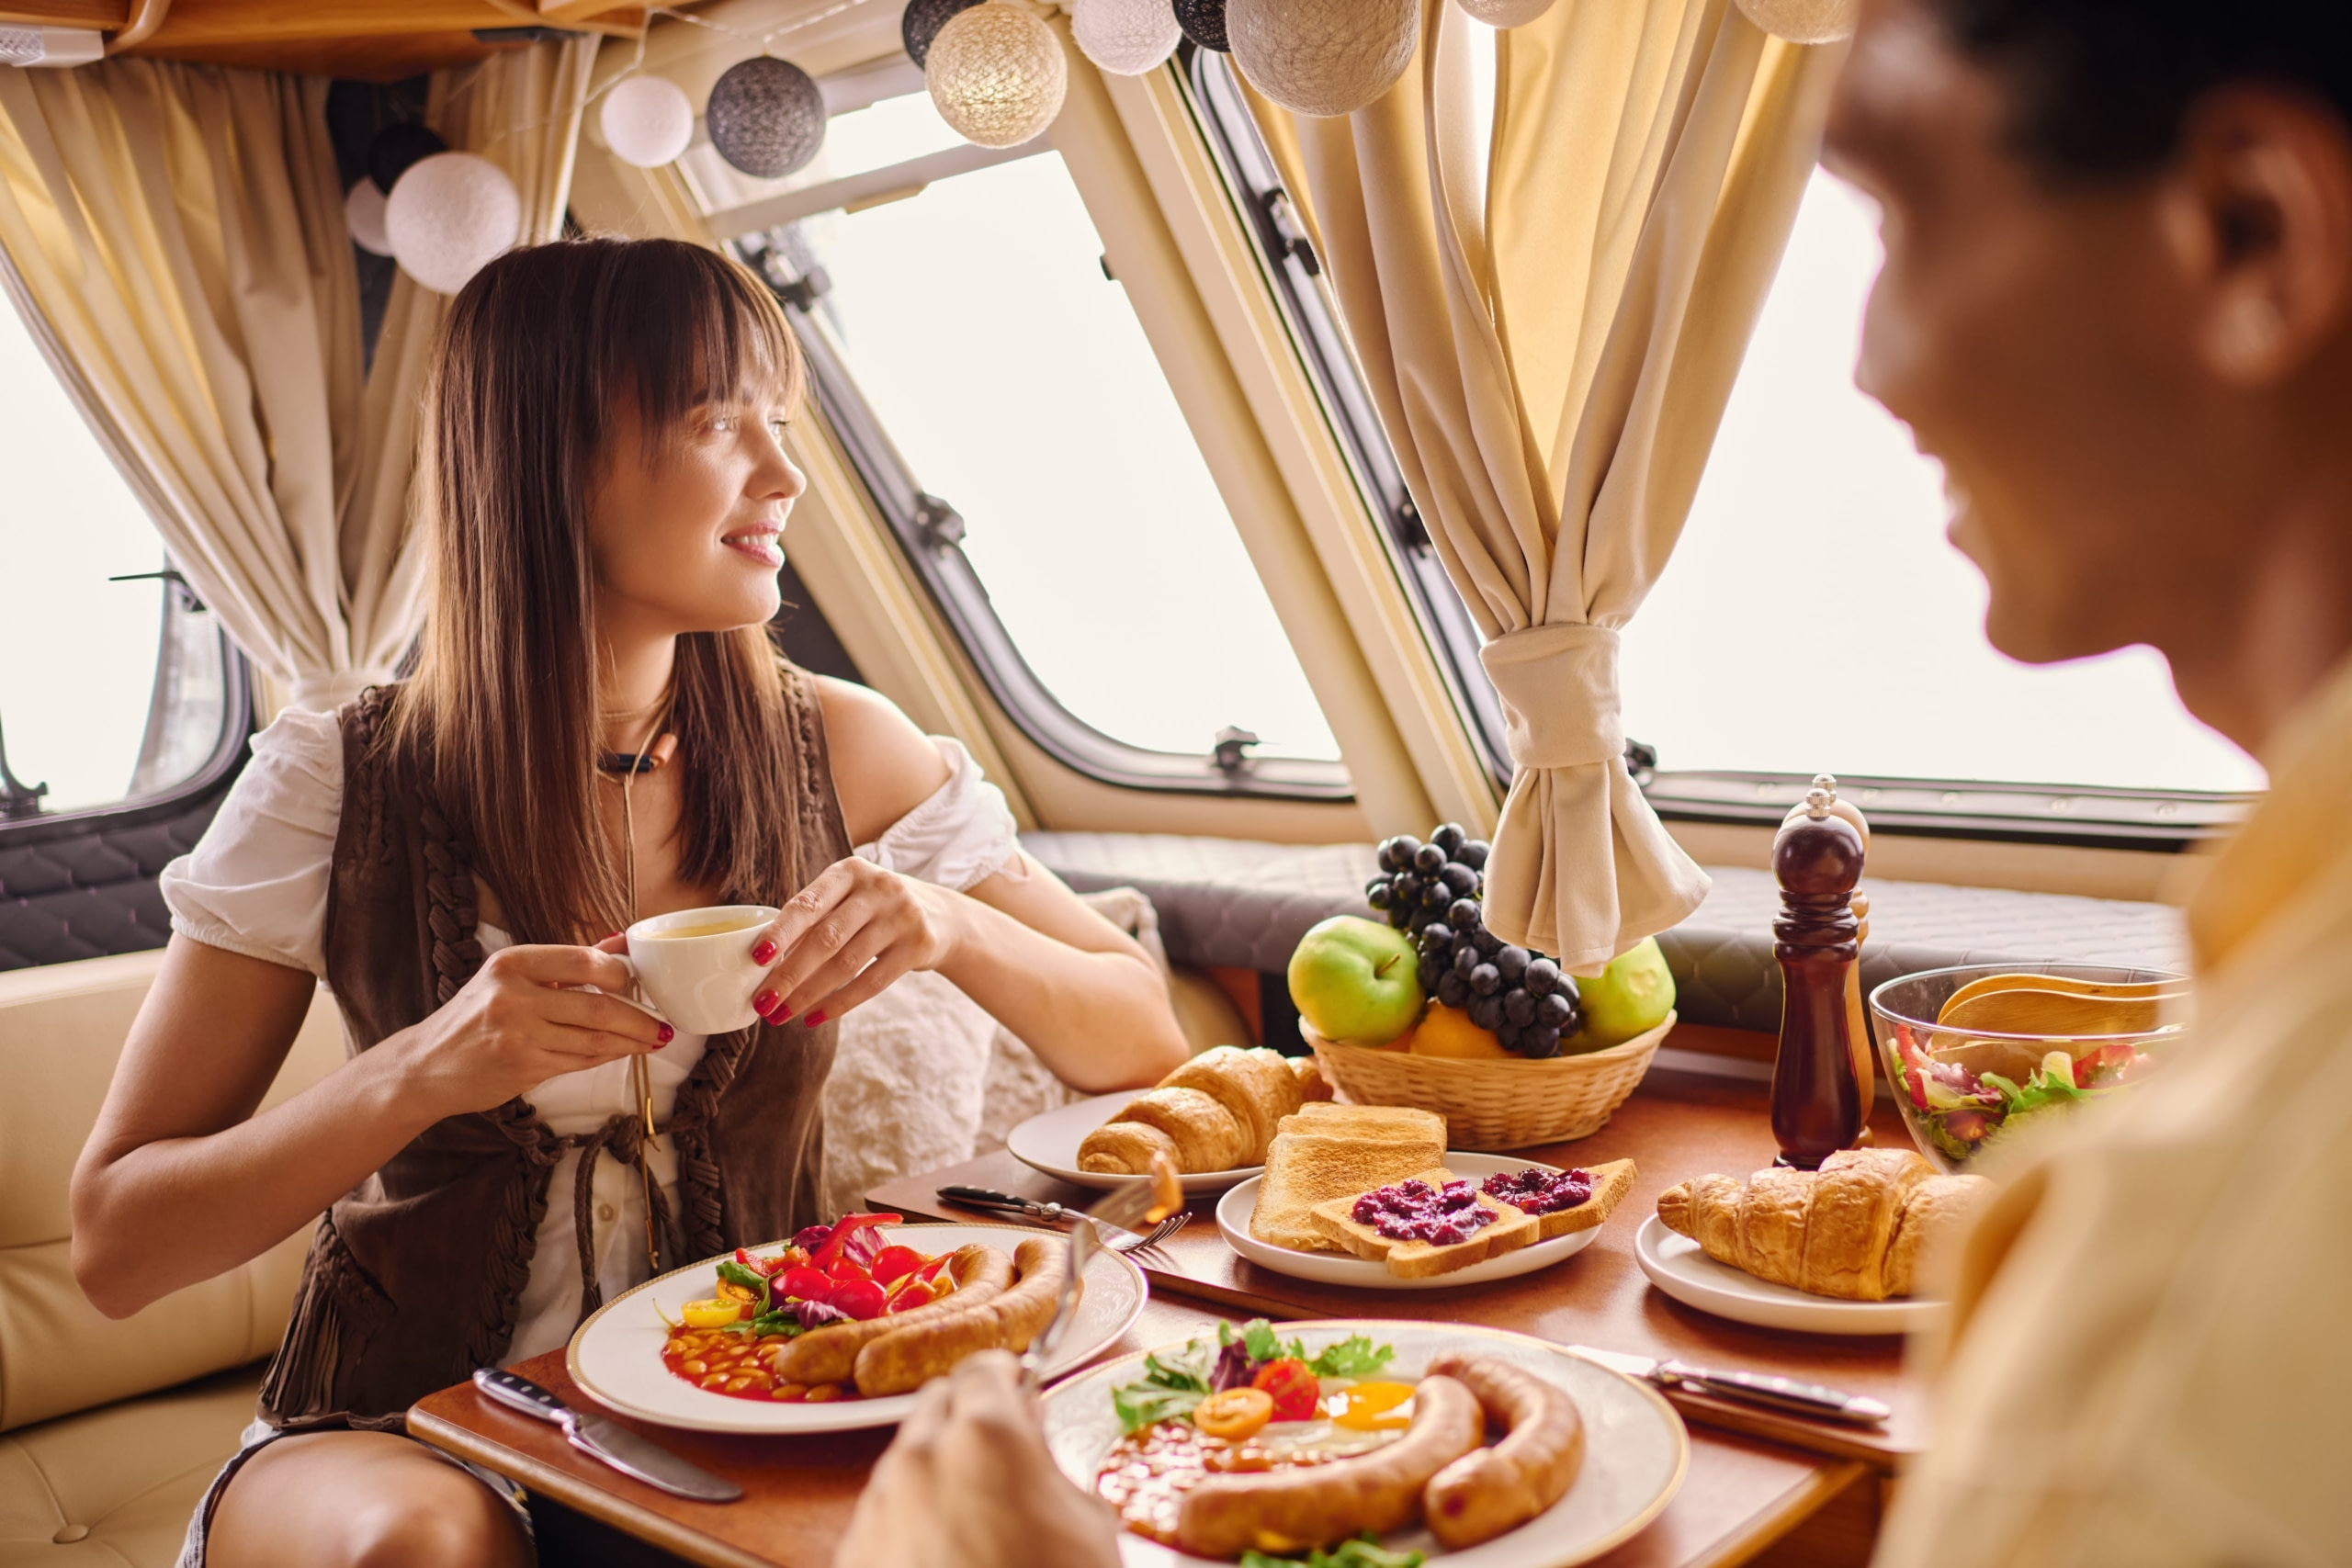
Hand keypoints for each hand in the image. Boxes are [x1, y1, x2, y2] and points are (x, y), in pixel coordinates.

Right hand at [388, 944, 672, 1119]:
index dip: (622, 973)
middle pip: (599, 1007)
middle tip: (663, 1022)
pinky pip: (580, 1061)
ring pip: (595, 1039)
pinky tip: (623, 1052)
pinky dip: (607, 1056)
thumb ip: (563, 964)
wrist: (426, 1066)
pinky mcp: (524, 1068)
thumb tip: (618, 944)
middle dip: (640, 1018)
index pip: (584, 961)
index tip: (639, 982)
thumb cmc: (474, 1017)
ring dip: (632, 1041)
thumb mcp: (508, 978)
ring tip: (655, 1039)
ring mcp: (519, 1036)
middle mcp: (514, 997)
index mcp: (512, 964)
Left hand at [745, 856, 960, 1025]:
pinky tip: (814, 1018)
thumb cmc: (874, 908)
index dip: (780, 932)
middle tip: (762, 1002)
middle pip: (825, 938)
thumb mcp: (848, 897)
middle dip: (788, 974)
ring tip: (781, 1015)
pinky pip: (871, 983)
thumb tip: (764, 960)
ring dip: (808, 995)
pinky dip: (838, 1004)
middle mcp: (878, 888)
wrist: (940, 914)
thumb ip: (814, 918)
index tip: (755, 958)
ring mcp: (901, 916)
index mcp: (850, 871)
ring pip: (846, 964)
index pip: (808, 904)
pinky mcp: (918, 945)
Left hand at [835, 1351, 1119, 1567]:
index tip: (1019, 1394)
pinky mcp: (851, 1556)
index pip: (985, 1368)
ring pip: (906, 1462)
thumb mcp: (1089, 1525)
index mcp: (984, 1436)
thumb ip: (1051, 1464)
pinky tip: (944, 1561)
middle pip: (936, 1405)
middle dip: (968, 1420)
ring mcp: (876, 1510)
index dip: (1007, 1380)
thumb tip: (1029, 1440)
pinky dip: (909, 1524)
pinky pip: (882, 1517)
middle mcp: (918, 1459)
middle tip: (1004, 1460)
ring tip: (977, 1526)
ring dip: (937, 1474)